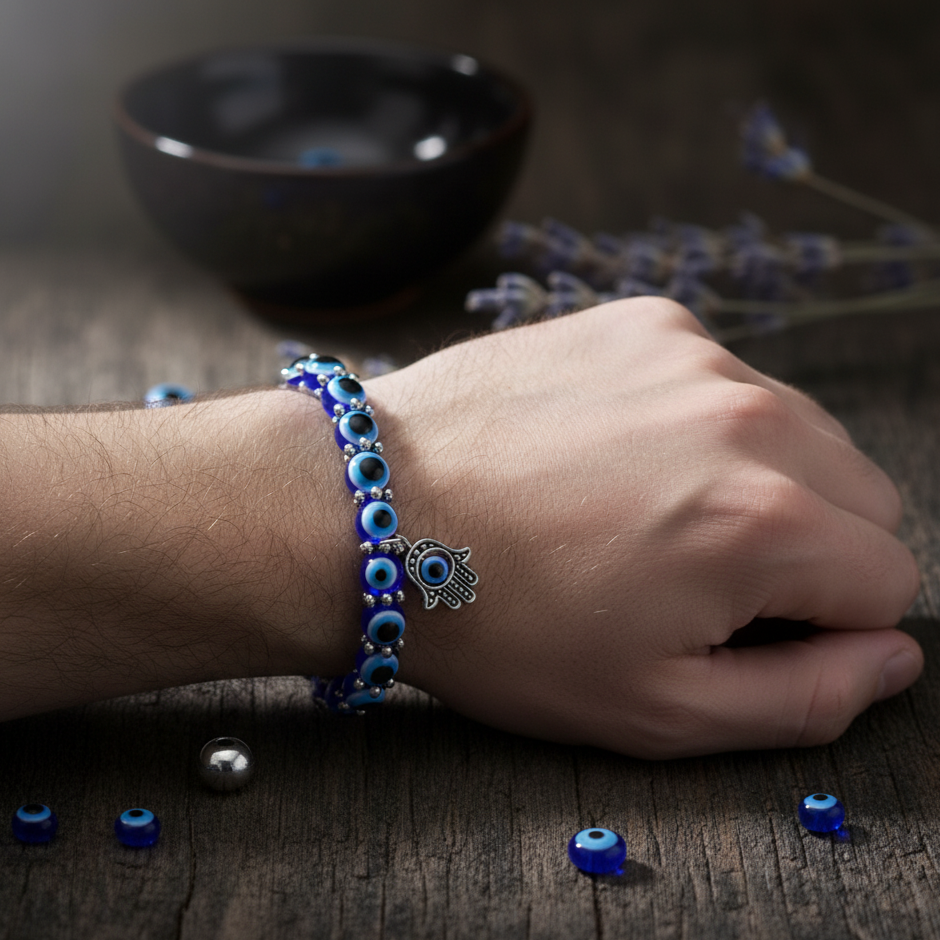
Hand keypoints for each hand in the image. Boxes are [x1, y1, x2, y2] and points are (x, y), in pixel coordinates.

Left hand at [370, 298, 921, 757]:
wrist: (370, 514)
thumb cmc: (498, 622)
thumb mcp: (653, 709)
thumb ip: (802, 699)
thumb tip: (889, 658)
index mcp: (767, 522)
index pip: (888, 580)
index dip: (822, 622)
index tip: (734, 625)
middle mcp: (749, 417)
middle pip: (863, 496)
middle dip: (807, 549)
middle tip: (691, 576)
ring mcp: (694, 355)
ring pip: (801, 432)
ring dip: (757, 480)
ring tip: (645, 514)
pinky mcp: (642, 322)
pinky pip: (726, 381)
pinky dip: (697, 424)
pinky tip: (613, 456)